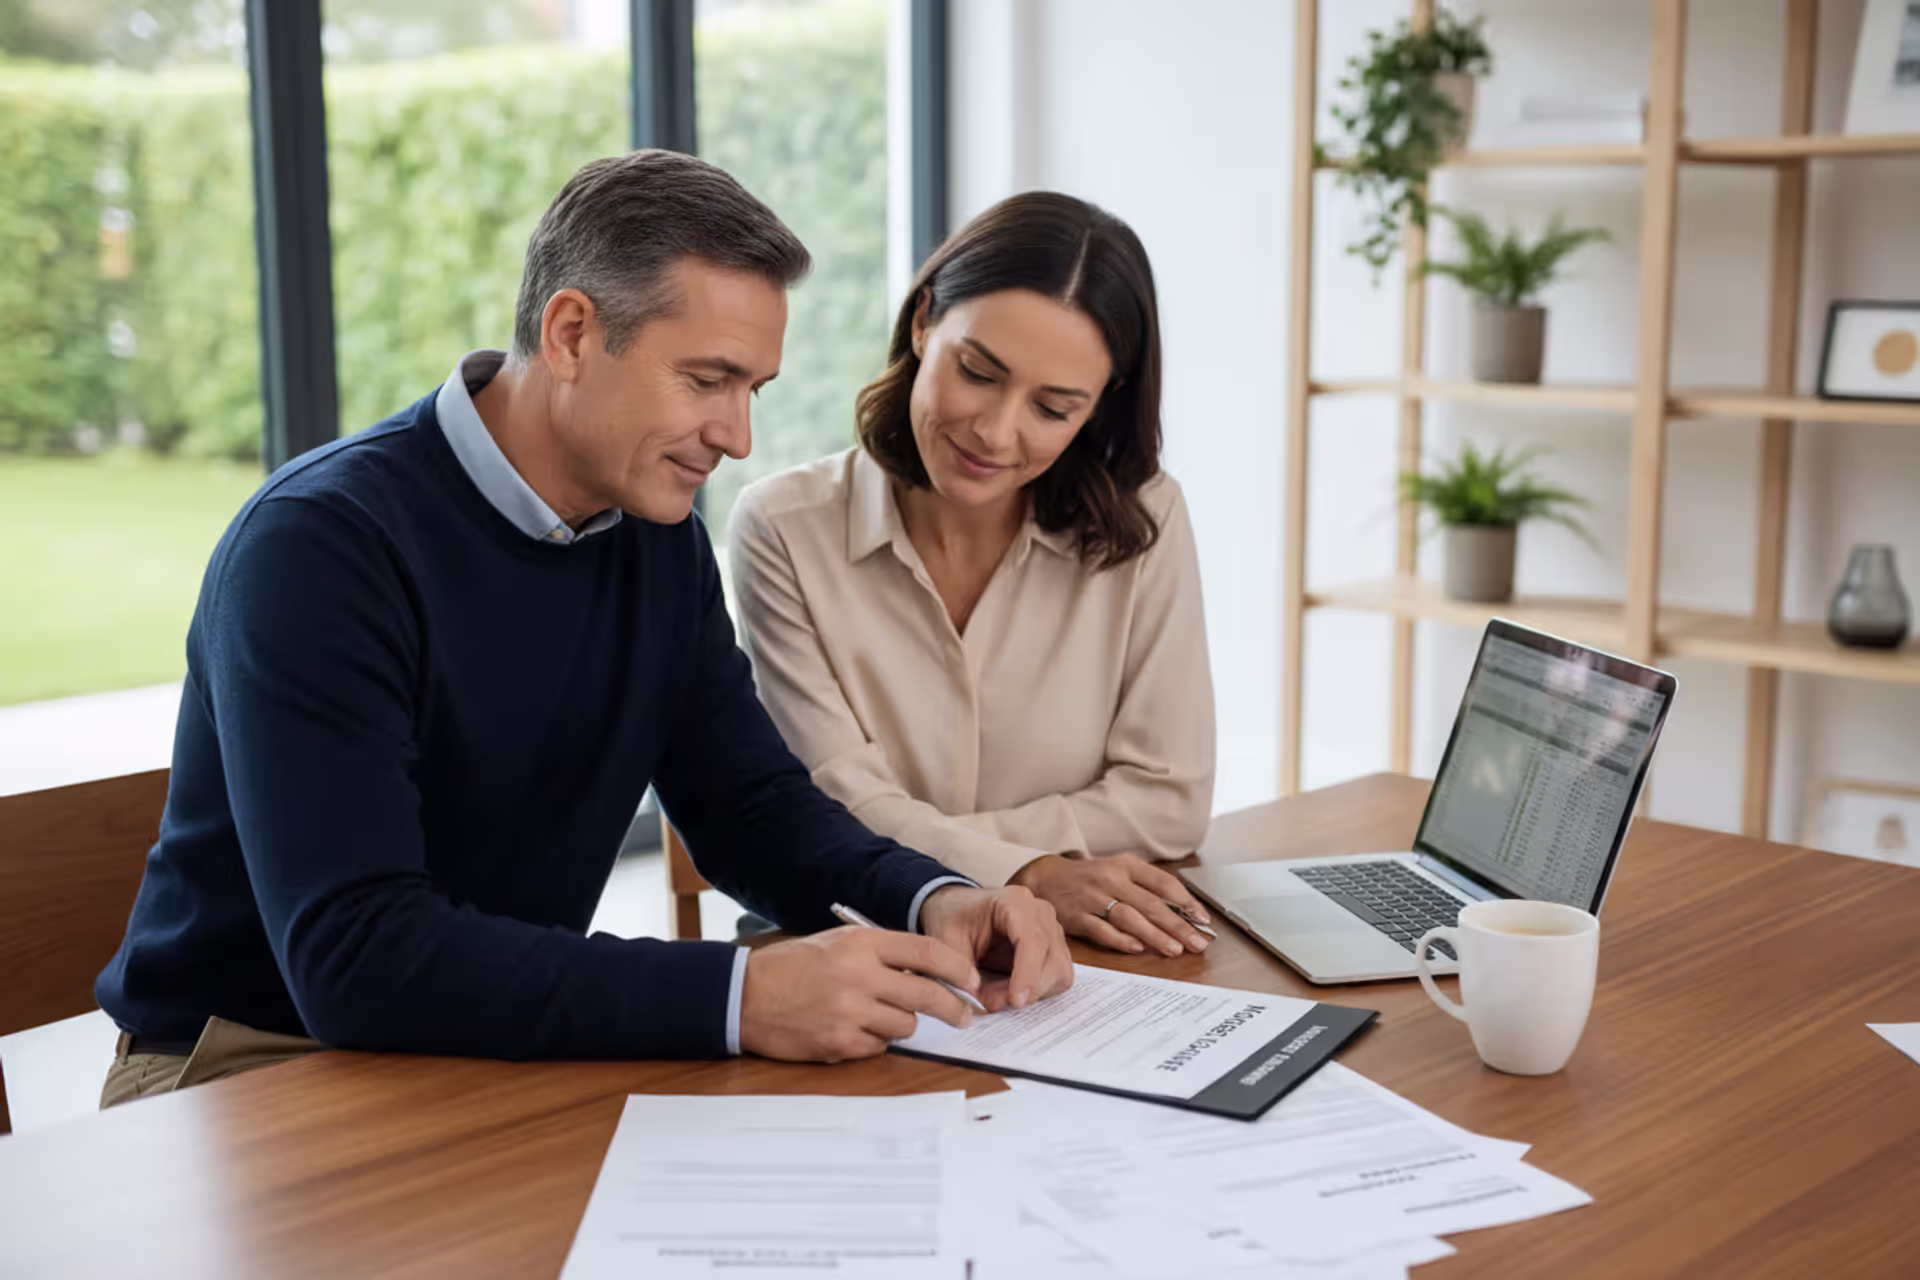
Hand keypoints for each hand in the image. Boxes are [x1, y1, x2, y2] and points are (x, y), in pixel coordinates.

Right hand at [739, 927, 980, 1062]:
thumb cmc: (791, 967)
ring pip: (906, 1025)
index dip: (958, 968)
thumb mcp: (836, 943)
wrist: (744, 996)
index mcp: (860, 944)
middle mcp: (859, 976)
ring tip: (882, 1016)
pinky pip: (879, 1047)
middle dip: (953, 1008)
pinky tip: (854, 1029)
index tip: (971, 980)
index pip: (927, 952)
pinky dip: (875, 1041)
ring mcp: (850, 1012)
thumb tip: (928, 970)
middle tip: (964, 1016)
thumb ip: (880, 953)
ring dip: (903, 1023)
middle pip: (927, 995)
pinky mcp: (840, 1043)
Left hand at [917, 884, 1072, 1011]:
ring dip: (1033, 993)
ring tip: (996, 996)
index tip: (1015, 1002)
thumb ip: (961, 970)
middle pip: (1053, 958)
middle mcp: (1040, 912)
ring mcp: (1051, 929)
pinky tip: (1009, 991)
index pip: (1033, 939)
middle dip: (1028, 988)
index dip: (1028, 974)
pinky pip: (1057, 977)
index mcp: (1014, 902)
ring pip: (1060, 971)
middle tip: (992, 1002)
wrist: (956, 908)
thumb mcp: (945, 940)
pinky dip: (1037, 991)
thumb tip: (987, 1001)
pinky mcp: (1053, 948)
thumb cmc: (952, 917)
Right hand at [1009, 852, 1211, 956]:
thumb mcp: (1118, 871)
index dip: (1186, 902)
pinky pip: (1102, 931)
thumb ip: (1146, 888)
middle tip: (1198, 943)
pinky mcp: (1077, 917)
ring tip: (1175, 950)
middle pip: (1150, 904)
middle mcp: (1110, 879)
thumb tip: (1182, 914)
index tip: (1203, 919)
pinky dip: (1121, 940)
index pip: (1163, 883)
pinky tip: (1138, 949)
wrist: (1045, 878)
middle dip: (1178, 925)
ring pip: (1129, 918)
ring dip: (1155, 935)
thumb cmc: (1090, 878)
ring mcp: (1092, 898)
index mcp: (1125, 865)